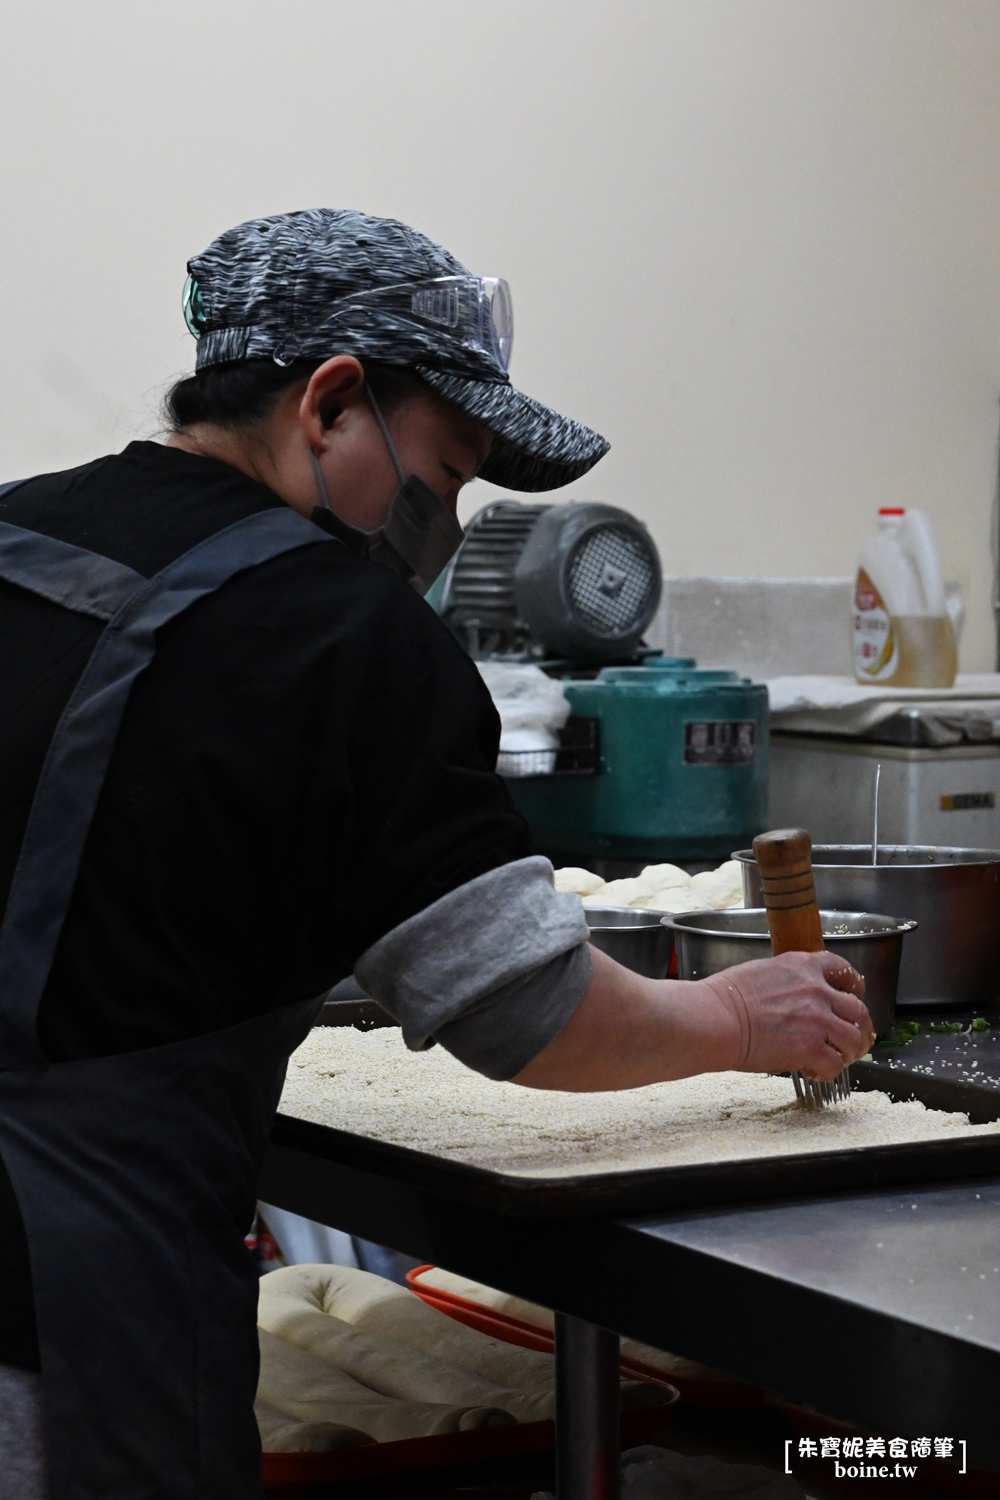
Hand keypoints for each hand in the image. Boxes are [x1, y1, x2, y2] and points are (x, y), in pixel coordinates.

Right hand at [699, 951, 874, 1079]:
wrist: (715, 1019)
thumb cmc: (725, 998)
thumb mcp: (762, 972)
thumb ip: (788, 981)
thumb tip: (793, 996)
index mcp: (803, 966)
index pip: (843, 969)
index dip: (854, 985)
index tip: (854, 994)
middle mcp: (817, 990)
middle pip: (858, 1009)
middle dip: (861, 1026)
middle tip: (856, 1037)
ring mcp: (817, 1019)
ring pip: (854, 1039)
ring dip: (849, 1052)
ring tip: (838, 1059)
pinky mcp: (811, 1048)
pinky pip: (835, 1064)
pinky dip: (828, 1071)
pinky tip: (815, 1072)